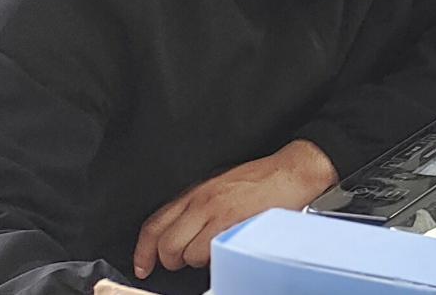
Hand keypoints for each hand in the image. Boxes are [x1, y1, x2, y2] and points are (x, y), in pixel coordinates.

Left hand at [132, 139, 335, 277]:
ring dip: (197, 260)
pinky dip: (215, 258)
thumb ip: (198, 206)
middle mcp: (201, 201)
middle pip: (166, 244)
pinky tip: (227, 249)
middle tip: (185, 260)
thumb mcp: (220, 186)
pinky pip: (210, 252)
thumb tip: (181, 232)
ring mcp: (217, 213)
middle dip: (172, 260)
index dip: (143, 251)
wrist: (293, 171)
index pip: (155, 225)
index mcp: (195, 192)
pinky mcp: (233, 223)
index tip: (142, 265)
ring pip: (187, 253)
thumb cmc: (262, 179)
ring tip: (214, 251)